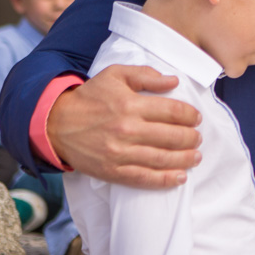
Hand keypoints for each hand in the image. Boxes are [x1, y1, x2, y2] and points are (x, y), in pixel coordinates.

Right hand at [47, 64, 201, 187]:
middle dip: (192, 138)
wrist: (56, 124)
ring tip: (196, 156)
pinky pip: (145, 178)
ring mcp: (120, 153)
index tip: (196, 118)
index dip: (190, 115)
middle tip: (198, 138)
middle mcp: (127, 129)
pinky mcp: (113, 171)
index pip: (173, 111)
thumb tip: (173, 81)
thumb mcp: (114, 75)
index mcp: (130, 104)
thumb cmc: (90, 98)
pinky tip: (180, 177)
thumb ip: (144, 75)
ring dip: (186, 159)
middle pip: (173, 136)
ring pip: (163, 158)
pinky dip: (166, 180)